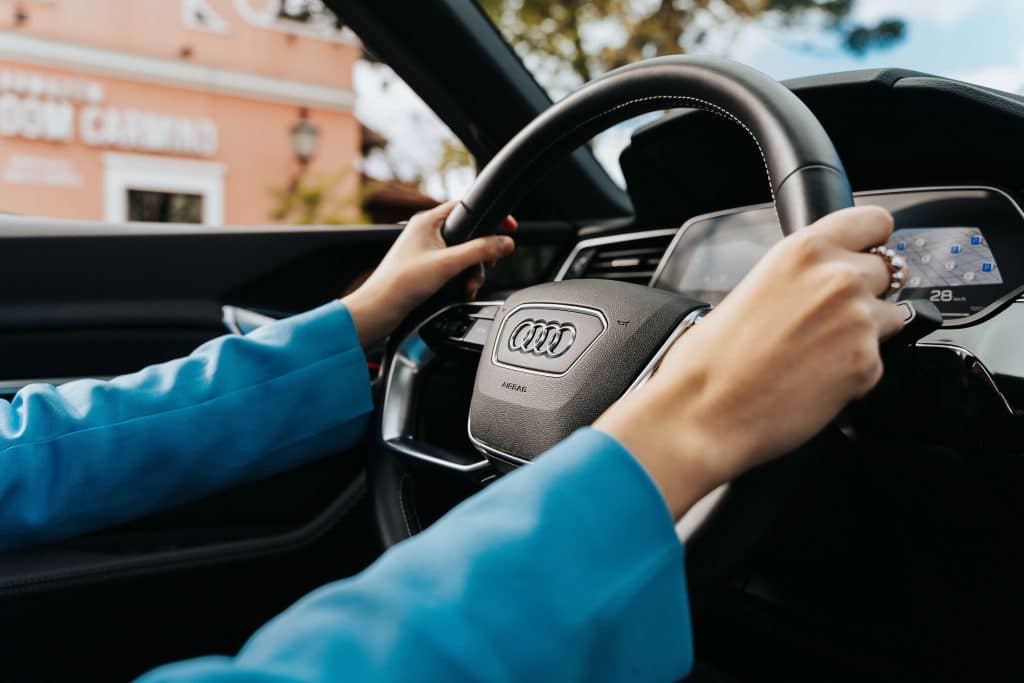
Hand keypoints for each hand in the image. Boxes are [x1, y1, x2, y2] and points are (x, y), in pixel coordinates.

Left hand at [343, 202, 516, 345]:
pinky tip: (462, 290)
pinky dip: (461, 278)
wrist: (380, 308)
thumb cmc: (401, 283)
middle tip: (486, 266)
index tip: (508, 227)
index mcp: (428, 221)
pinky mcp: (426, 267)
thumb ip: (480, 251)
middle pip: (468, 235)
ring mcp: (427, 250)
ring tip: (469, 286)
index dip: (489, 217)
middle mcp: (427, 232)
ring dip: (471, 271)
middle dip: (480, 255)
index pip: (466, 207)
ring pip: (462, 254)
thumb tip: (505, 242)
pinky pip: (453, 267)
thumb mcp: (448, 264)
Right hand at [595, 206, 906, 517]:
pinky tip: (815, 380)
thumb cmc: (712, 357)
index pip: (874, 221)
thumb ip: (801, 275)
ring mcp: (858, 320)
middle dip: (869, 292)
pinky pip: (878, 361)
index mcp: (803, 250)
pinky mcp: (867, 364)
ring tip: (819, 354)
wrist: (705, 409)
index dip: (872, 243)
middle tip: (830, 320)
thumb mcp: (753, 287)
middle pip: (889, 271)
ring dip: (866, 333)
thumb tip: (827, 280)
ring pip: (891, 317)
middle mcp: (837, 277)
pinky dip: (855, 373)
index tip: (867, 254)